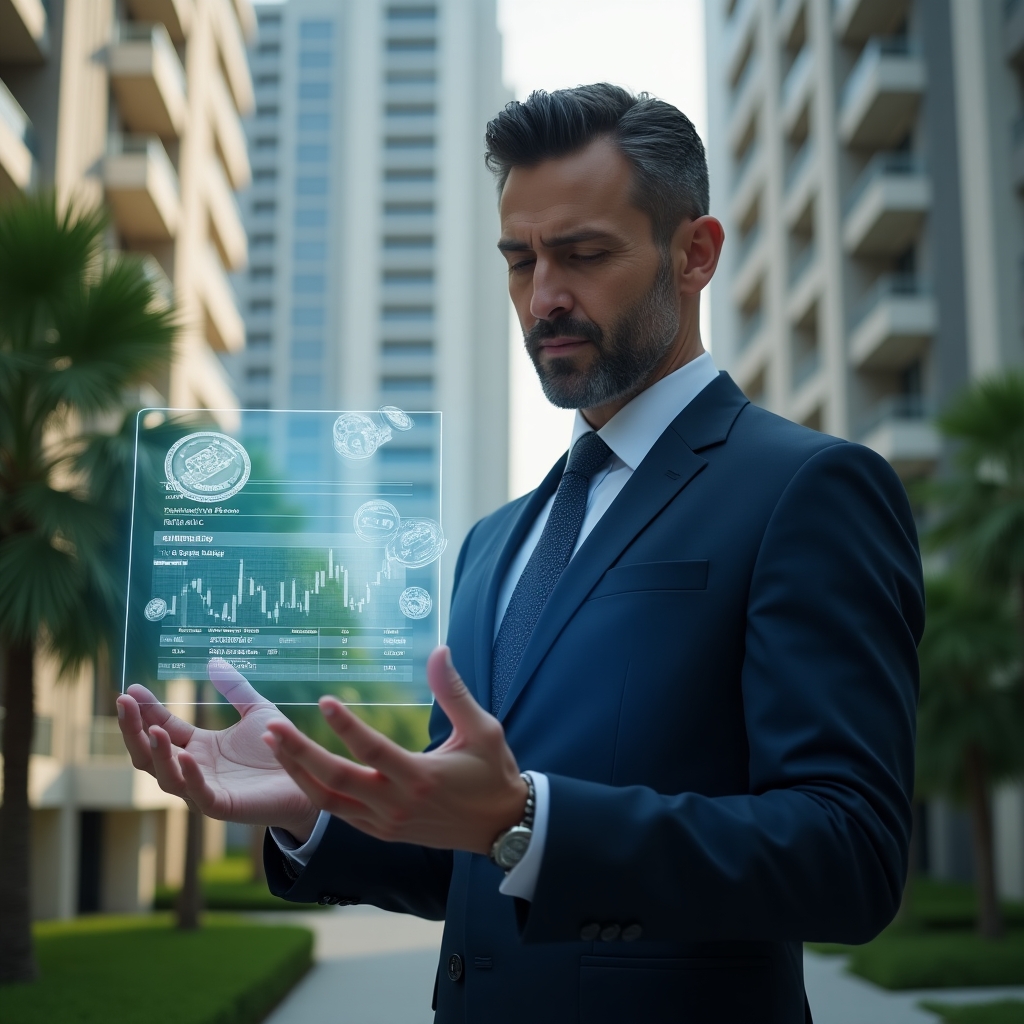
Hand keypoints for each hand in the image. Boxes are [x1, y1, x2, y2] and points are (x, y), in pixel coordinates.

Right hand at [116, 658, 319, 840]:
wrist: (309, 776)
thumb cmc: (279, 747)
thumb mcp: (256, 711)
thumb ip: (235, 688)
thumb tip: (213, 661)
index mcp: (198, 747)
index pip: (162, 727)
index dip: (145, 710)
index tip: (131, 689)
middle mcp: (194, 769)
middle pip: (150, 754)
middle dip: (133, 730)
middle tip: (124, 703)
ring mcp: (205, 789)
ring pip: (166, 776)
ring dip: (157, 753)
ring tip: (153, 729)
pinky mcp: (223, 805)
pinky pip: (198, 793)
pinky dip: (188, 776)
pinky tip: (185, 756)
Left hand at [263, 646, 527, 853]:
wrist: (501, 827)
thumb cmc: (492, 772)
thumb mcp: (482, 729)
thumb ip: (453, 692)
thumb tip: (439, 650)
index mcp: (421, 778)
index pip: (373, 750)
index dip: (346, 725)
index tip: (323, 701)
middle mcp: (397, 805)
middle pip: (335, 780)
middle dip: (299, 753)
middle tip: (272, 727)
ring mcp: (386, 823)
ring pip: (328, 801)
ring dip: (297, 772)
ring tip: (275, 744)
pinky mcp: (383, 832)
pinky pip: (340, 814)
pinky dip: (316, 792)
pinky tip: (301, 769)